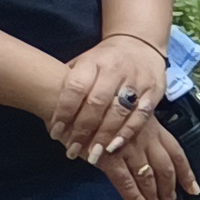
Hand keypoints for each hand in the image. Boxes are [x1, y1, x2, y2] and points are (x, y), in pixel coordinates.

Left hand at [43, 35, 166, 159]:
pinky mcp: (154, 91)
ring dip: (104, 135)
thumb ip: (69, 83)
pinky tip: (114, 146)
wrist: (140, 44)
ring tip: (93, 154)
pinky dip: (127, 133)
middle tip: (72, 149)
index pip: (75, 88)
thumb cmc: (104, 60)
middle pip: (97, 103)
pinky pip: (140, 116)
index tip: (55, 132)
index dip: (64, 112)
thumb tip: (46, 110)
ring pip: (119, 112)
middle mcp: (115, 70)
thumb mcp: (83, 62)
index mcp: (93, 62)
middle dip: (83, 129)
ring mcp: (137, 80)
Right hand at [93, 111, 193, 199]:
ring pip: (149, 178)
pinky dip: (137, 199)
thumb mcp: (122, 112)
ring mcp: (128, 147)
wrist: (66, 96)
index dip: (186, 172)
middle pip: (166, 169)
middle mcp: (144, 137)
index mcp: (150, 125)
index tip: (194, 189)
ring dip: (156, 199)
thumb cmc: (91, 102)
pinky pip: (127, 182)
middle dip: (171, 192)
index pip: (175, 152)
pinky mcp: (108, 157)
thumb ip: (133, 129)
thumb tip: (137, 146)